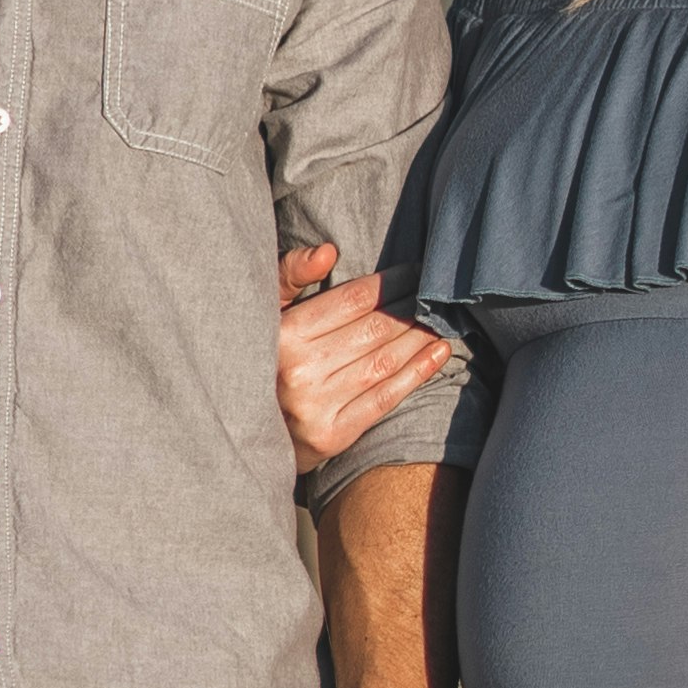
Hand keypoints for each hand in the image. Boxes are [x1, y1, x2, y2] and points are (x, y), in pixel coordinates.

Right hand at [274, 242, 459, 478]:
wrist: (245, 430)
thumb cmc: (262, 359)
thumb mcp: (265, 311)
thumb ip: (290, 274)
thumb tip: (328, 252)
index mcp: (284, 334)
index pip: (352, 300)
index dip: (390, 283)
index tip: (415, 272)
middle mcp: (299, 370)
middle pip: (373, 330)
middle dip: (411, 308)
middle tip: (436, 294)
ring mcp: (316, 406)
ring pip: (383, 362)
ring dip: (420, 337)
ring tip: (441, 319)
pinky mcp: (332, 435)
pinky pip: (384, 398)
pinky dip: (418, 373)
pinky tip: (439, 353)